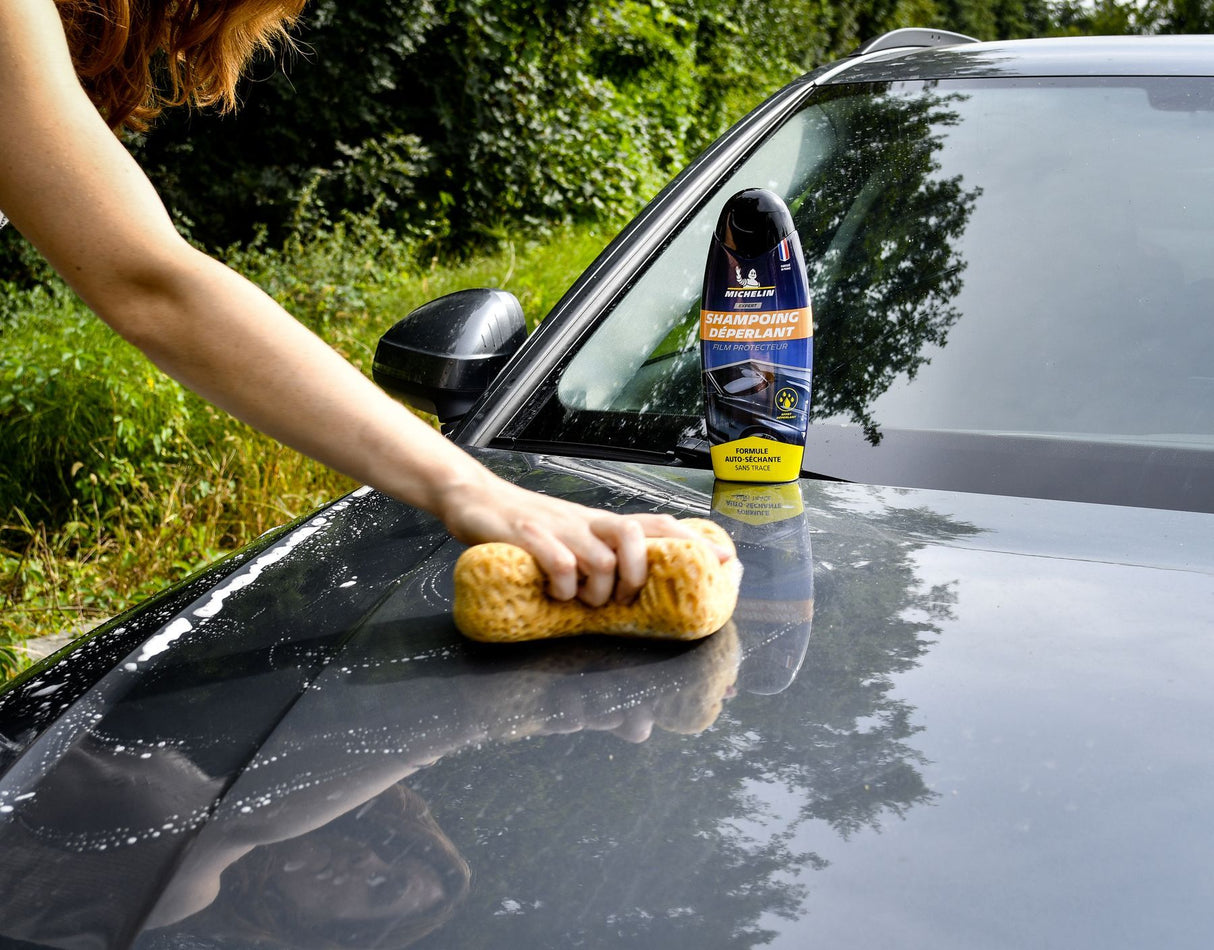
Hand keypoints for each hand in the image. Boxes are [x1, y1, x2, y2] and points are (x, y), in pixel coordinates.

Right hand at [435, 472, 726, 606]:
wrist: (475, 501)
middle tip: (621, 598)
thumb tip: (628, 602)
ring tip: (580, 600)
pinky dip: (564, 586)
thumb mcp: (568, 542)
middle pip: (635, 535)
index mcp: (600, 524)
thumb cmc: (527, 530)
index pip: (658, 524)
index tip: (726, 559)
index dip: (694, 542)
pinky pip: (562, 565)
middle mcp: (586, 523)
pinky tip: (553, 592)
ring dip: (597, 590)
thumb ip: (598, 565)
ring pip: (602, 558)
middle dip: (638, 574)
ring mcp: (559, 528)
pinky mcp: (528, 537)